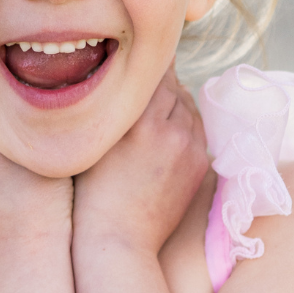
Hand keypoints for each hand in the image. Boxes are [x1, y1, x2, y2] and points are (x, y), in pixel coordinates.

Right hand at [72, 76, 209, 257]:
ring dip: (175, 103)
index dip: (146, 63)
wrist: (118, 239)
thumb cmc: (93, 192)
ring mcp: (188, 146)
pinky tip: (168, 131)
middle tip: (145, 81)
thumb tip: (128, 80)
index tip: (141, 54)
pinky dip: (185, 124)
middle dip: (161, 84)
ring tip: (154, 110)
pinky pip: (196, 129)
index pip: (154, 74)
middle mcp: (168, 129)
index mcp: (138, 121)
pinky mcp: (199, 163)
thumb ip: (114, 107)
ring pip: (188, 106)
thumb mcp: (96, 142)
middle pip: (173, 87)